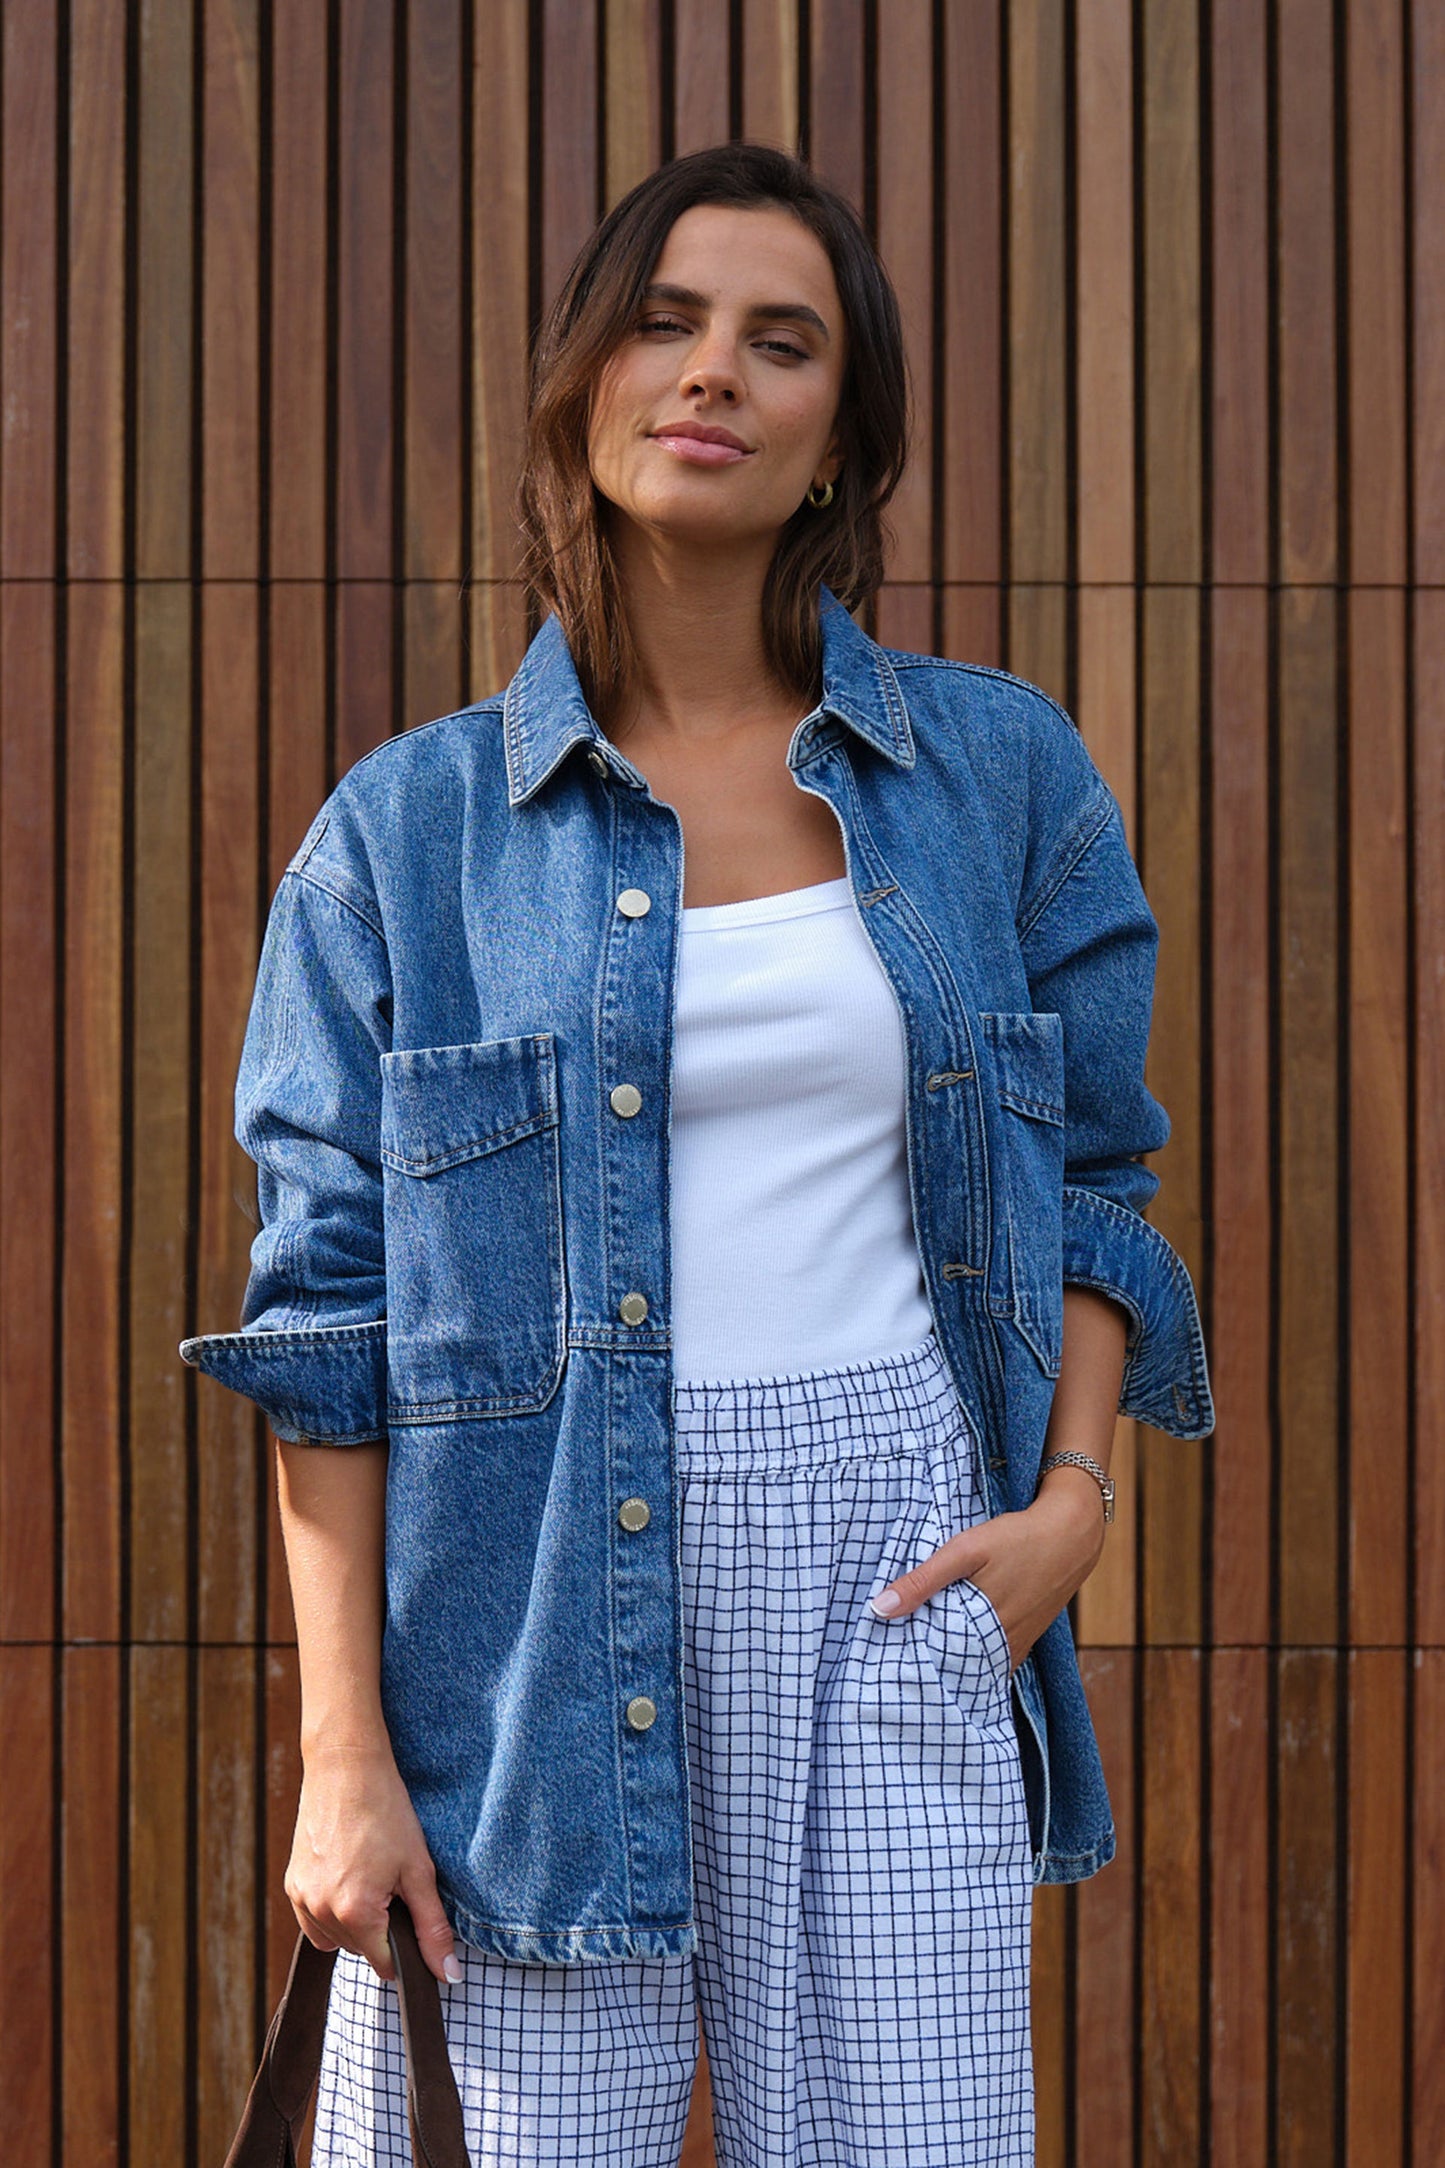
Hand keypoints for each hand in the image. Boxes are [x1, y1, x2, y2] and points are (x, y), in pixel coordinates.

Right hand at [285, 1737, 462, 1986]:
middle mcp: (320, 1912)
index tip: (412, 1917)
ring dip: (355, 1922)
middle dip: (381, 1929)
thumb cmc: (387, 1812)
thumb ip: (432, 1928)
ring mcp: (301, 1898)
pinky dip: (332, 1911)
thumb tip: (449, 1975)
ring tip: (371, 1875)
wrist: (346, 1767)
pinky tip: (349, 1877)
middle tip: (393, 1883)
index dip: (405, 1947)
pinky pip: (313, 1920)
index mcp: (354, 1912)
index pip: (384, 1964)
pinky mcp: (292, 1884)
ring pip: (335, 1939)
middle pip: (360, 1951)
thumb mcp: (418, 1870)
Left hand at [865, 1482, 1106, 1672]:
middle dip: (926, 1669)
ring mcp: (1016, 1646)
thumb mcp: (966, 1550)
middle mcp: (1002, 1647)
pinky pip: (993, 1659)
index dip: (909, 1665)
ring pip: (974, 1666)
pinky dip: (972, 1656)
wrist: (1072, 1535)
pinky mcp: (1024, 1639)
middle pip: (954, 1670)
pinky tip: (953, 1647)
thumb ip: (924, 1580)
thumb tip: (880, 1608)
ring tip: (915, 1658)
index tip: (882, 1665)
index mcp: (983, 1629)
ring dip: (949, 1663)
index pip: (936, 1665)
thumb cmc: (1017, 1539)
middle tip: (892, 1666)